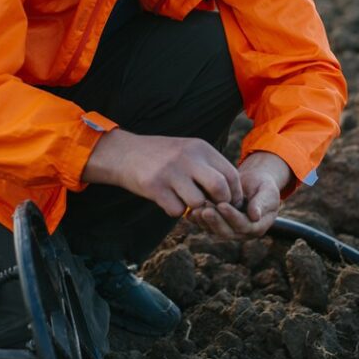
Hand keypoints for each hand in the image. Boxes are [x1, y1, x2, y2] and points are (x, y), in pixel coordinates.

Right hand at [81, 128, 242, 217]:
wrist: (124, 153)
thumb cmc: (162, 156)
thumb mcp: (188, 151)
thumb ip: (208, 167)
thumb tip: (232, 193)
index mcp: (200, 147)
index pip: (231, 174)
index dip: (235, 193)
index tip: (229, 203)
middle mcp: (188, 157)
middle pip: (220, 188)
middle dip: (219, 204)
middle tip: (210, 208)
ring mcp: (171, 171)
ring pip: (198, 203)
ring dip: (194, 210)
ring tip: (185, 203)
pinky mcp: (155, 186)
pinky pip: (176, 210)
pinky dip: (175, 211)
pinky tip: (167, 201)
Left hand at [188, 151, 291, 238]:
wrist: (252, 184)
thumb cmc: (262, 186)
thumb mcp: (267, 192)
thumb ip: (262, 203)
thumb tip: (255, 216)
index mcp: (256, 227)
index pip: (243, 225)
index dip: (232, 216)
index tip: (222, 205)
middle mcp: (241, 232)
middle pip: (226, 232)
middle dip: (215, 221)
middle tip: (205, 210)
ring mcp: (228, 230)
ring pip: (214, 230)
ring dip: (204, 221)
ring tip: (195, 209)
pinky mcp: (216, 225)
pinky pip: (206, 225)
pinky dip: (197, 220)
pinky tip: (189, 212)